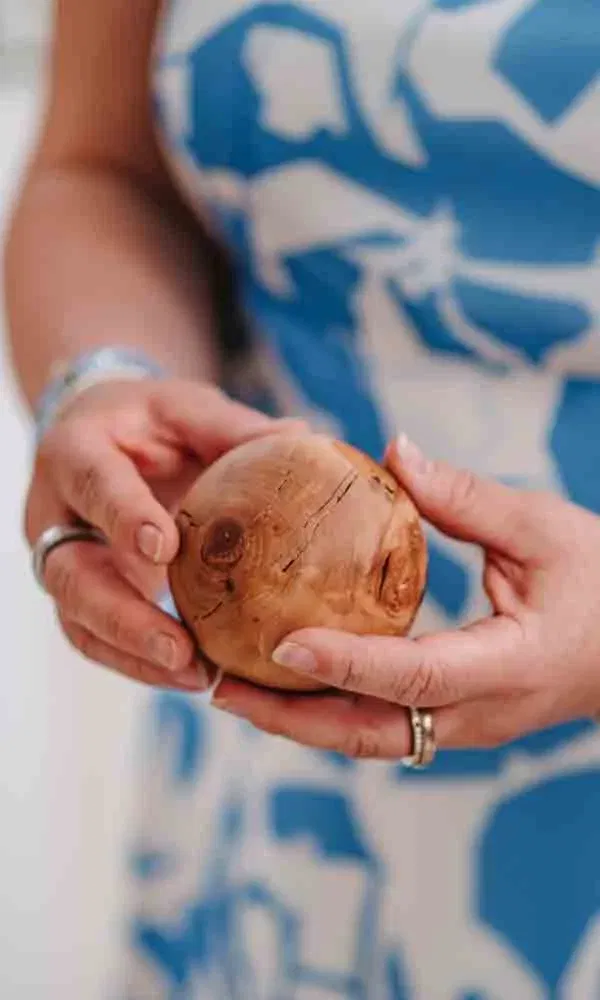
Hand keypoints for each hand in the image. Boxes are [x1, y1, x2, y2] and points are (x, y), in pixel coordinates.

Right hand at [26, 378, 292, 690]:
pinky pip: (95, 638)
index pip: (94, 486)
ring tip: (196, 677)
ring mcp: (61, 559)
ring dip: (134, 655)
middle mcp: (54, 512)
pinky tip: (192, 676)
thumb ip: (232, 428)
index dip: (124, 517)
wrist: (102, 435)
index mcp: (76, 451)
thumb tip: (301, 438)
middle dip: (125, 619)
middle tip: (181, 649)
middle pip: (72, 576)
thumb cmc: (148, 421)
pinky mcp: (77, 593)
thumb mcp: (185, 409)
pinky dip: (139, 663)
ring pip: (79, 620)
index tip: (165, 549)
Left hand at [212, 434, 599, 757]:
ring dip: (299, 721)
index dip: (345, 663)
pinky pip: (382, 725)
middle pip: (370, 733)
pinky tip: (288, 679)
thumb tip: (392, 450)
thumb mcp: (544, 528)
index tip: (280, 642)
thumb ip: (466, 496)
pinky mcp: (456, 720)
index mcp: (509, 667)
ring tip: (233, 688)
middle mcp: (481, 714)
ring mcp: (467, 727)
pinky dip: (329, 709)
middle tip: (220, 684)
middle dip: (291, 719)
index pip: (413, 676)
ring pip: (369, 739)